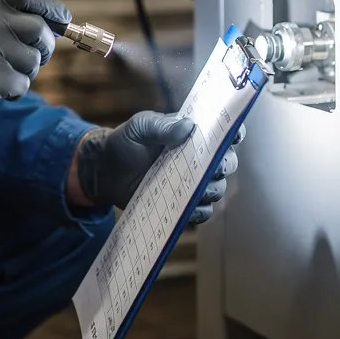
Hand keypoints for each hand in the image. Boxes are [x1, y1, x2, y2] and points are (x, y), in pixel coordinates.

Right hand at [0, 0, 69, 135]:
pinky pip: (21, 84)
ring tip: (1, 72)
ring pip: (33, 60)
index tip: (63, 18)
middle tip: (35, 56)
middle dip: (44, 46)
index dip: (49, 5)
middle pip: (38, 28)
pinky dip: (14, 90)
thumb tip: (50, 21)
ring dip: (25, 70)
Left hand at [71, 111, 243, 224]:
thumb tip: (187, 127)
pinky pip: (202, 212)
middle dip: (224, 165)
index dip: (234, 133)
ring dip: (212, 190)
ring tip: (196, 188)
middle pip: (228, 163)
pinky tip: (188, 206)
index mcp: (192, 135)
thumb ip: (161, 126)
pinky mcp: (183, 204)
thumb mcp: (139, 128)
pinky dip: (200, 211)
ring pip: (218, 189)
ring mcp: (191, 183)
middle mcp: (198, 159)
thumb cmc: (125, 143)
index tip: (233, 136)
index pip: (224, 132)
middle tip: (212, 167)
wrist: (105, 171)